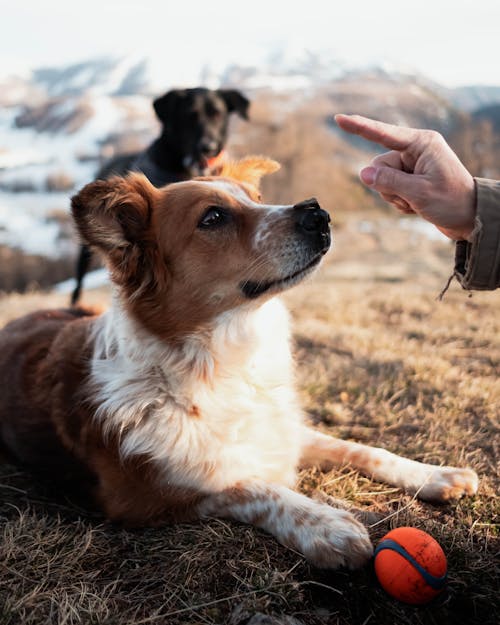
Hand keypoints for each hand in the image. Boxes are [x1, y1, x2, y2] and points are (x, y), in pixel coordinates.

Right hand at [335, 114, 475, 239]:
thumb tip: (362, 173)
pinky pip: (388, 189)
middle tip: (412, 197)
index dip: (359, 126)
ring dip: (394, 197)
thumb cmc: (451, 202)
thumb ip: (389, 182)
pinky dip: (399, 201)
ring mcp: (412, 165)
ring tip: (417, 202)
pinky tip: (416, 205)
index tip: (339, 118)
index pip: (383, 134)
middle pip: (379, 166)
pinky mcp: (410, 179)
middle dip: (389, 186)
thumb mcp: (419, 193)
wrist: (470, 217)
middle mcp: (415, 150)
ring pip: (381, 180)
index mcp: (422, 143)